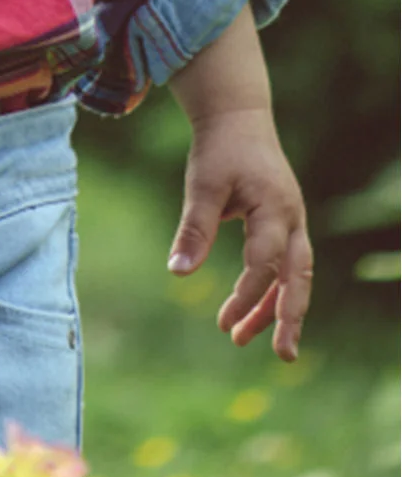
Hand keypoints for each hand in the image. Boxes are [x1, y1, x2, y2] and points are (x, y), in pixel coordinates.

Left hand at [167, 106, 311, 361]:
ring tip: (242, 338)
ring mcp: (292, 222)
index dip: (249, 295)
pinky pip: (285, 264)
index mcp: (275, 209)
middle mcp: (292, 219)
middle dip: (290, 318)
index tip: (225, 322)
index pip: (265, 263)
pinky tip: (248, 309)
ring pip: (294, 275)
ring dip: (275, 308)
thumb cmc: (218, 151)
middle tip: (282, 357)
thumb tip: (177, 273)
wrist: (237, 120)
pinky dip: (271, 288)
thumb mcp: (201, 186)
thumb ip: (193, 229)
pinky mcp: (284, 224)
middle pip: (298, 278)